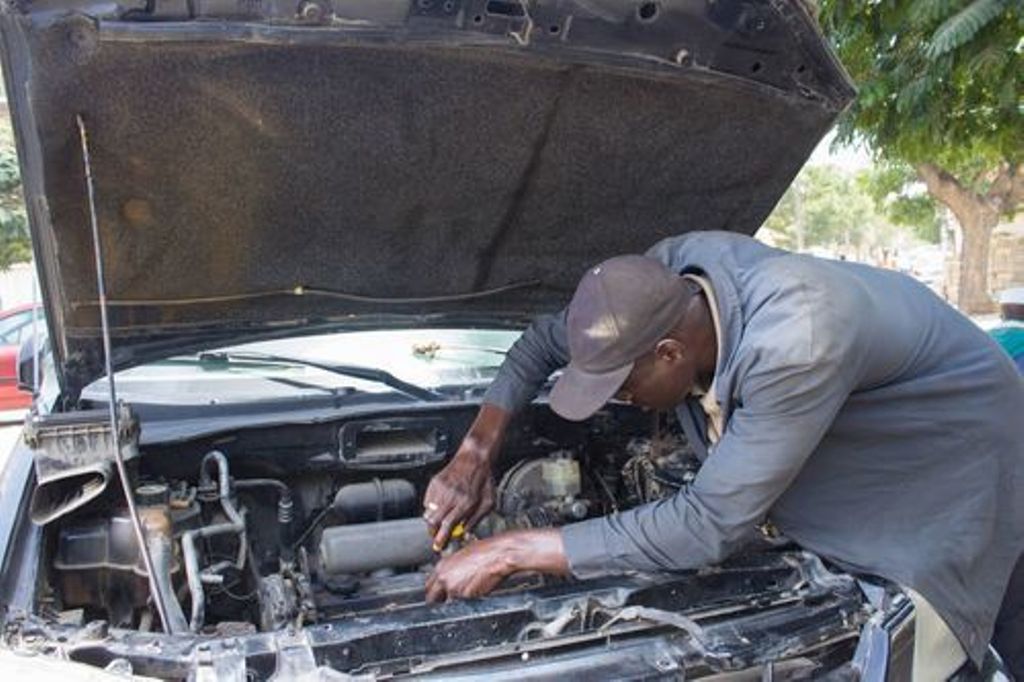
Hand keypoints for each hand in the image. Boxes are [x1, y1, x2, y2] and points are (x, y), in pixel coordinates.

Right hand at [423, 404, 509, 549]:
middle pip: (433, 521)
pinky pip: (427, 501)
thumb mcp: (488, 502)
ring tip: (441, 519)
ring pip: (428, 512)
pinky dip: (431, 507)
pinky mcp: (435, 482)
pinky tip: (441, 505)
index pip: (448, 525)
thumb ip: (476, 519)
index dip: (441, 538)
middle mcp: (452, 496)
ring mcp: (442, 488)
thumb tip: (466, 534)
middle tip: (436, 536)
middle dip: (432, 532)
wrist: (475, 457)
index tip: (438, 547)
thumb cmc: (484, 480)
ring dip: (432, 520)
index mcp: (466, 502)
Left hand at [425, 529, 568, 601]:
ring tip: (468, 593)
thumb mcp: (463, 557)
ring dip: (454, 602)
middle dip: (440, 601)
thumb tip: (449, 578)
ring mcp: (452, 587)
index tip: (440, 595)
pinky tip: (476, 592)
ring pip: (447, 603)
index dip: (435, 592)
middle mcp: (443, 576)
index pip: (429, 586)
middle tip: (449, 600)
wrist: (499, 554)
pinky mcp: (464, 596)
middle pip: (432, 598)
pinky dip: (467, 603)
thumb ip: (452, 570)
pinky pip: (461, 605)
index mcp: (441, 565)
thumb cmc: (486, 553)